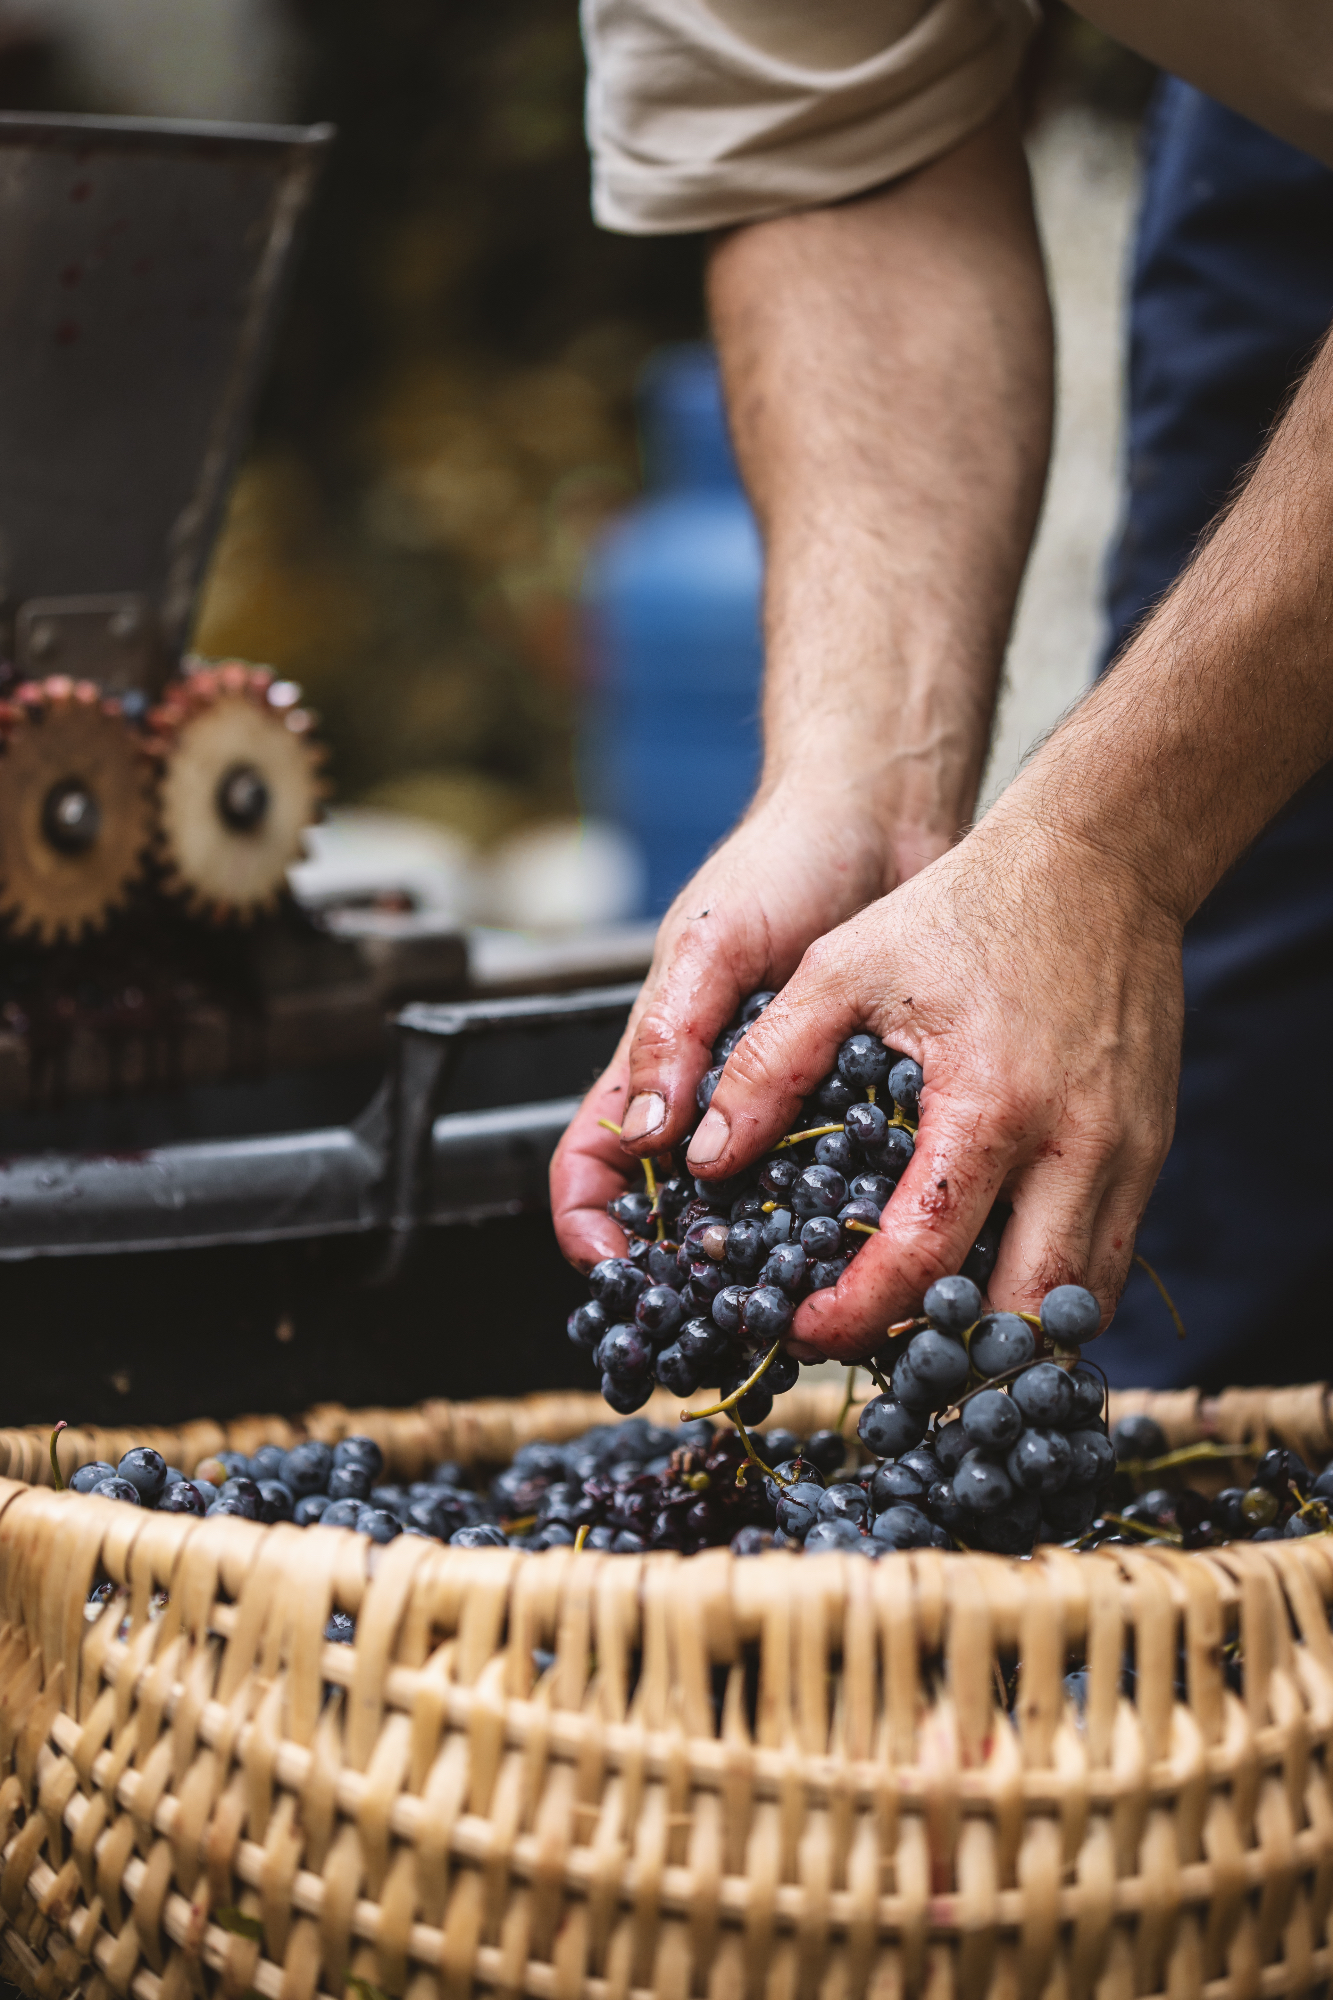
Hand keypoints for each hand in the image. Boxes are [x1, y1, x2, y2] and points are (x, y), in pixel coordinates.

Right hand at [549, 787, 894, 1267]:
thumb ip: (672, 1036)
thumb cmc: (780, 863)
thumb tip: (650, 1140)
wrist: (883, 821)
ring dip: (766, 1259)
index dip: (588, 1229)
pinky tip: (877, 1242)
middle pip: (671, 1212)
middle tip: (721, 1314)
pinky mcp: (852, 1103)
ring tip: (801, 1296)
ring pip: (756, 1210)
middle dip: (681, 1270)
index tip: (621, 1273)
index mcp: (653, 1063)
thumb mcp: (710, 944)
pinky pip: (838, 1179)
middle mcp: (712, 1098)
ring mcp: (782, 1106)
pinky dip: (844, 1217)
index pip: (590, 1169)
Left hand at [682, 808, 1184, 1357]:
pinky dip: (1054, 1290)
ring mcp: (1127, 1152)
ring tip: (932, 1333)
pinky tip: (995, 1279)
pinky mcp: (1154, 1147)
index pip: (921, 1256)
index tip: (807, 1330)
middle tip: (875, 1355)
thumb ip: (770, 1065)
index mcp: (987, 1106)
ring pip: (1081, 1302)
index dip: (857, 1314)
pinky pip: (1111, 1258)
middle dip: (946, 1356)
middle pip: (1021, 1314)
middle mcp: (1073, 1145)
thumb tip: (704, 1157)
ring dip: (1007, 1335)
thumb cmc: (962, 909)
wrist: (1098, 859)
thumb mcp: (842, 967)